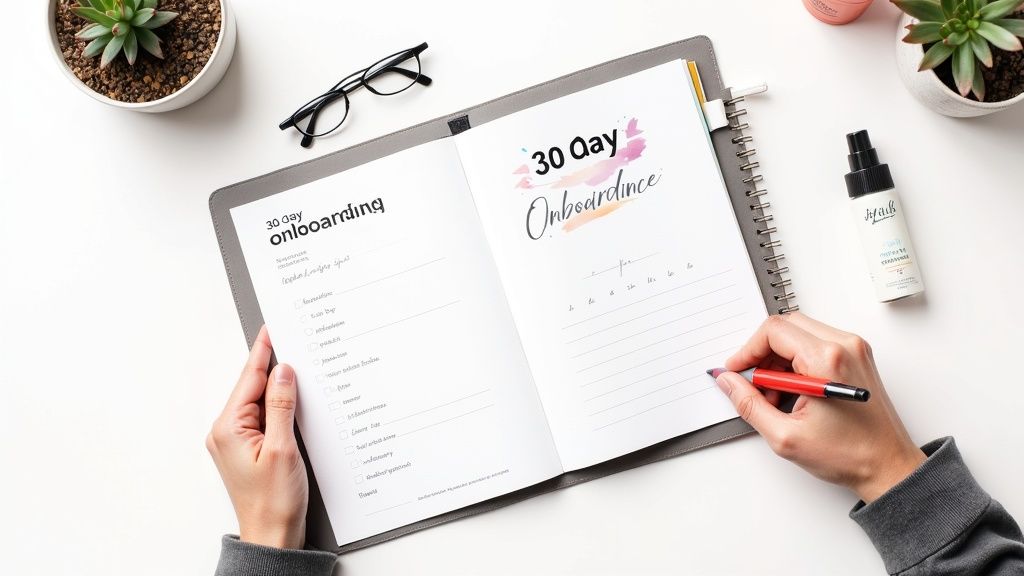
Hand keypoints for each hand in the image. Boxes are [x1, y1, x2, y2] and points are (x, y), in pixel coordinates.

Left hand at [207, 326, 308, 548]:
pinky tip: (294, 401)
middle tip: (292, 342)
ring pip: (260, 402)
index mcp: (228, 429)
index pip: (249, 380)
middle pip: (253, 388)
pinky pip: (264, 418)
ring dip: (279, 389)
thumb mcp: (282, 448)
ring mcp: (235, 442)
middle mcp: (226, 432)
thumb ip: (281, 405)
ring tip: (299, 369)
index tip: (271, 330)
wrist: (272, 536)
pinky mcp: (247, 449)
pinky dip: (279, 408)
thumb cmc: (274, 501)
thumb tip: (283, 372)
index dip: (263, 353)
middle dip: (273, 367)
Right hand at [716, 313, 925, 502]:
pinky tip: (793, 393)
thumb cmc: (850, 455)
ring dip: (779, 360)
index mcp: (827, 360)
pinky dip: (797, 363)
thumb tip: (728, 382)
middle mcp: (845, 347)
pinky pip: (816, 345)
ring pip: (800, 334)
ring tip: (776, 396)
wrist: (889, 467)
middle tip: (754, 383)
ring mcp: (854, 350)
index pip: (773, 331)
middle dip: (762, 354)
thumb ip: (749, 404)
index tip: (737, 371)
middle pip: (786, 327)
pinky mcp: (857, 358)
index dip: (747, 350)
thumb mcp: (785, 436)